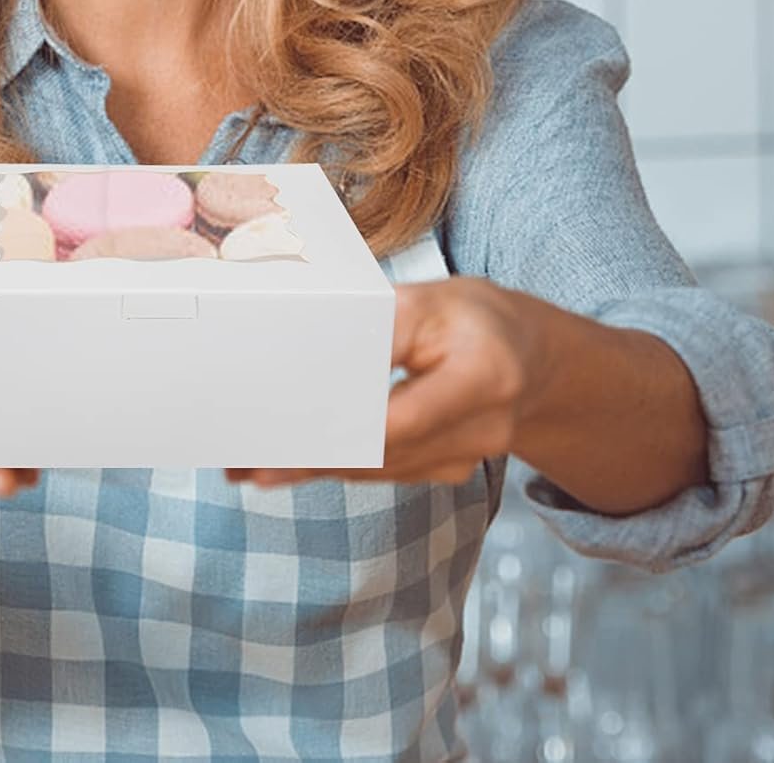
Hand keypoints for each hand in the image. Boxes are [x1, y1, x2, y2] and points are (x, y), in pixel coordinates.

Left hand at [226, 277, 537, 489]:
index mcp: (484, 374)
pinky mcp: (448, 470)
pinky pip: (385, 471)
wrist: (528, 353)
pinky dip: (335, 466)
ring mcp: (468, 458)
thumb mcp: (426, 301)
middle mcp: (484, 428)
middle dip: (309, 457)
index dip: (338, 430)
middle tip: (245, 461)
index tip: (282, 431)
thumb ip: (374, 332)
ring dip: (310, 469)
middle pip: (381, 452)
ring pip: (376, 470)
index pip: (400, 417)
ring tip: (246, 466)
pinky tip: (285, 467)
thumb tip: (313, 359)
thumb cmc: (471, 317)